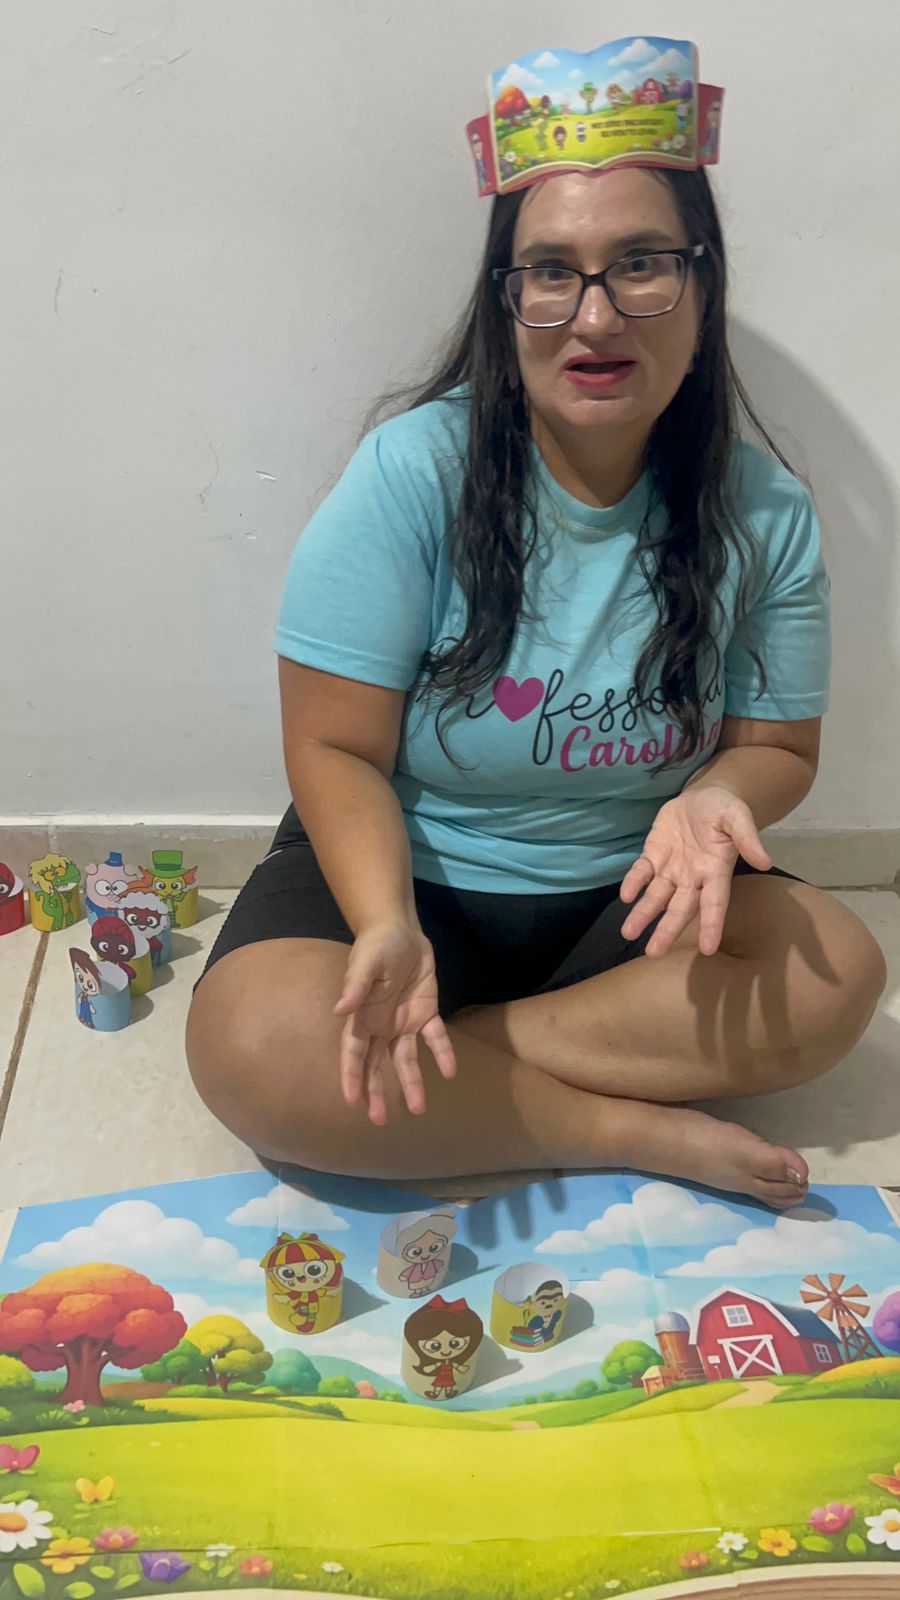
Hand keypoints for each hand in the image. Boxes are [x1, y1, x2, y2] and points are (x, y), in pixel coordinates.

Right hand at [333, 921, 456, 1123]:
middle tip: (379, 1119)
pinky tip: (450, 1071)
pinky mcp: (426, 1013)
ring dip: (411, 1082)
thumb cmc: (377, 946)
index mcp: (361, 1016)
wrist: (401, 931)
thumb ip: (355, 986)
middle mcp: (380, 1026)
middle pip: (375, 1064)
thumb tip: (340, 1010)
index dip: (352, 1076)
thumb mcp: (366, 962)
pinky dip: (442, 1053)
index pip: (353, 1052)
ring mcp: (403, 1022)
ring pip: (405, 1059)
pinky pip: (435, 1037)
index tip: (352, 1102)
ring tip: (419, 1109)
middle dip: (376, 1091)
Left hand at [619, 783, 771, 957]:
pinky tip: (626, 896)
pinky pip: (641, 872)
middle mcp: (692, 877)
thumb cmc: (725, 810)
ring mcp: (671, 868)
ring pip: (656, 896)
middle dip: (667, 930)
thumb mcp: (738, 817)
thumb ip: (748, 838)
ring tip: (628, 933)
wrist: (704, 796)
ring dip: (643, 914)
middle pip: (680, 908)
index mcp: (716, 871)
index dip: (711, 925)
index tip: (708, 949)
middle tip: (654, 953)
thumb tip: (765, 861)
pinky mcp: (654, 855)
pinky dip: (633, 883)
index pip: (714, 903)